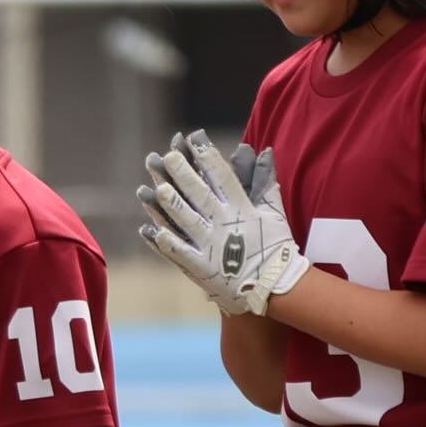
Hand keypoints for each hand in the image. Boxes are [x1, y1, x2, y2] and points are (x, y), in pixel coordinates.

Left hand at [136, 132, 305, 315]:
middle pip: (200, 195)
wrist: (275, 288)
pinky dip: (167, 243)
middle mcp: (224, 225)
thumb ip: (265, 182)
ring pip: (187, 221)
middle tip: (168, 156)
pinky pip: (181, 253)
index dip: (208, 157)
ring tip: (157, 189)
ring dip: (171, 205)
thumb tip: (264, 151)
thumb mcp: (274, 212)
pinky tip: (151, 231)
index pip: (223, 178)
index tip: (194, 138)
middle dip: (184, 175)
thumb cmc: (275, 248)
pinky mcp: (202, 269)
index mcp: (241, 209)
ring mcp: (211, 247)